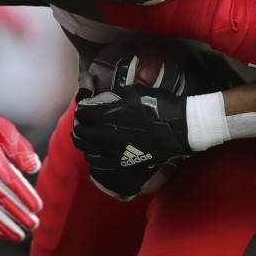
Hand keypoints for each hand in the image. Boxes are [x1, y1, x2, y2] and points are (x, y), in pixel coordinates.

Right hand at [0, 97, 42, 240]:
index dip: (24, 195)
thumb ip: (19, 146)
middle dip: (17, 214)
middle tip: (34, 225)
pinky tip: (1, 233)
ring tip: (19, 235)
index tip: (38, 206)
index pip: (8, 180)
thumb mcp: (1, 126)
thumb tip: (34, 167)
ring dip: (3, 225)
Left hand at [72, 85, 190, 199]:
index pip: (81, 112)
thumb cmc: (157, 106)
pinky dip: (95, 157)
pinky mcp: (121, 163)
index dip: (82, 109)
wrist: (176, 129)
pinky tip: (99, 153)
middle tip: (85, 123)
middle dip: (80, 126)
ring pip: (86, 150)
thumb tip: (101, 99)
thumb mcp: (133, 92)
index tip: (87, 108)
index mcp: (105, 114)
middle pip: (79, 133)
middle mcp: (104, 134)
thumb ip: (113, 96)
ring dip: (85, 143)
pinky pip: (98, 163)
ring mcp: (111, 151)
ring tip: (90, 139)